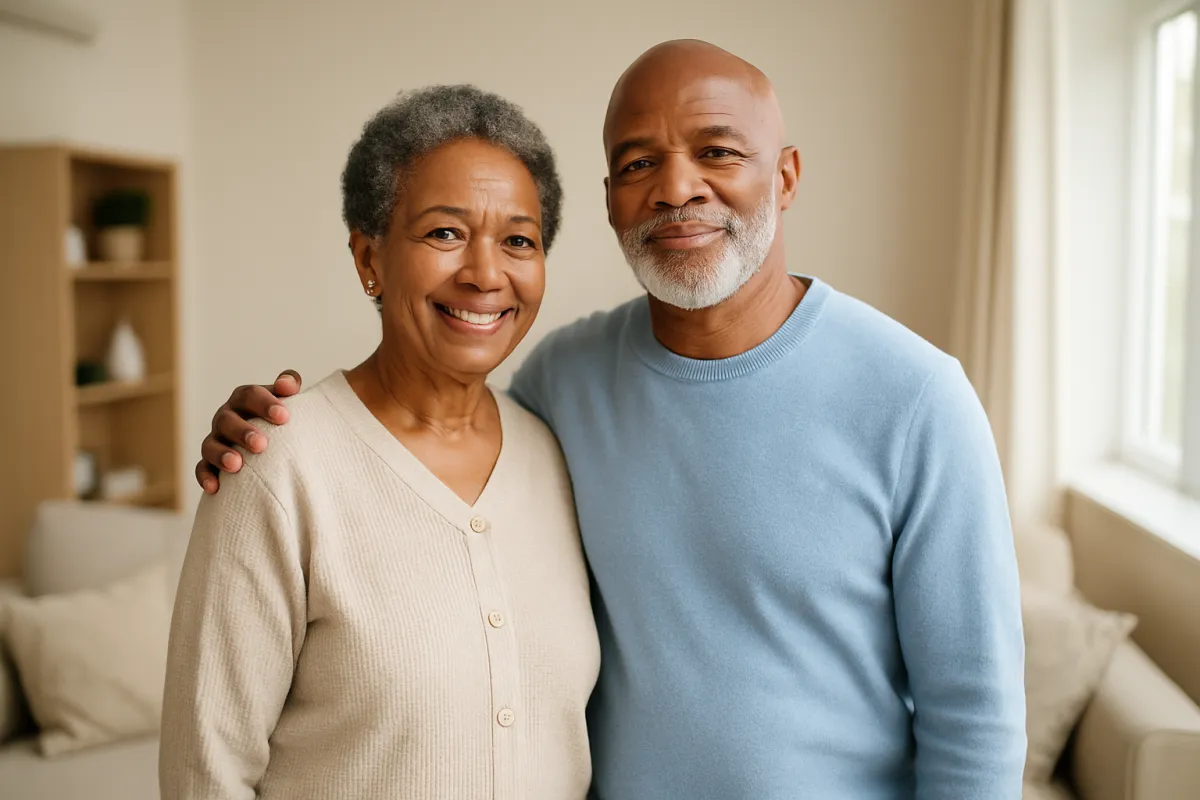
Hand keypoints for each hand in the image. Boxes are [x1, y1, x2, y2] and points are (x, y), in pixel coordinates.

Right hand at [195, 371, 302, 493]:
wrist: (272, 439)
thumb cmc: (279, 417)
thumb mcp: (286, 399)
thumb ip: (289, 384)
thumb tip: (288, 385)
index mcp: (243, 399)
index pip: (249, 395)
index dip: (264, 404)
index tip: (284, 417)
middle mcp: (226, 417)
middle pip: (227, 420)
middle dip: (242, 432)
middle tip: (261, 444)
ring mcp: (216, 439)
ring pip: (210, 445)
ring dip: (221, 454)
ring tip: (236, 465)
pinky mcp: (210, 462)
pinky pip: (202, 468)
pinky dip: (206, 476)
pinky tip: (214, 488)